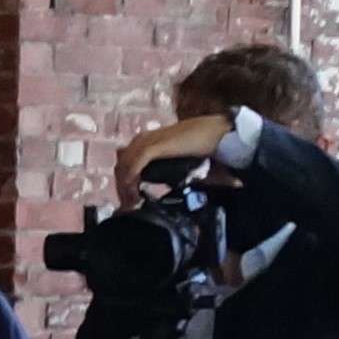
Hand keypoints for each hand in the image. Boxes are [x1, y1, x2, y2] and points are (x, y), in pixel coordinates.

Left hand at [115, 111, 232, 205]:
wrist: (218, 131)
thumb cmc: (203, 144)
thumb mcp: (179, 159)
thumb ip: (170, 171)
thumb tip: (172, 190)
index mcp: (146, 141)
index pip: (125, 163)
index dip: (123, 183)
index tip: (130, 200)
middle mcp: (142, 139)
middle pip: (121, 167)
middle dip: (121, 188)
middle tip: (129, 206)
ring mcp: (147, 141)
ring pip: (124, 167)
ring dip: (125, 188)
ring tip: (133, 204)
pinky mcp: (155, 146)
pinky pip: (135, 165)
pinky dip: (131, 180)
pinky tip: (133, 192)